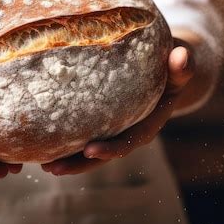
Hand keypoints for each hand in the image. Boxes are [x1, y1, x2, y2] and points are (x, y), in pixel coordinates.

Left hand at [41, 43, 193, 175]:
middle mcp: (128, 132)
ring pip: (88, 151)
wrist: (163, 71)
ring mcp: (112, 130)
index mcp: (147, 124)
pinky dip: (63, 142)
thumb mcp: (178, 68)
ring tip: (43, 165)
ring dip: (66, 159)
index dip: (110, 148)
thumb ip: (181, 67)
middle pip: (103, 153)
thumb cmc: (169, 68)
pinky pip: (81, 135)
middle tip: (54, 168)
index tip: (90, 151)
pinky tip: (41, 145)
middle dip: (78, 164)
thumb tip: (182, 55)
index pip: (128, 141)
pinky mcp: (99, 123)